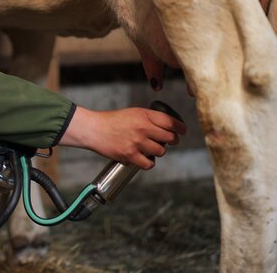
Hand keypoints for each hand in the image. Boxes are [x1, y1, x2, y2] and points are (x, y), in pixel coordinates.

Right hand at [59, 106, 186, 169]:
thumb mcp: (133, 112)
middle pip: (170, 137)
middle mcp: (143, 128)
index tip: (181, 130)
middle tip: (168, 141)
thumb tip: (165, 127)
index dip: (180, 127)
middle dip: (172, 140)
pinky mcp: (130, 155)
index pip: (170, 122)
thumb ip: (149, 118)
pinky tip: (145, 159)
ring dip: (158, 151)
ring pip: (161, 151)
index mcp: (144, 115)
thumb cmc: (112, 121)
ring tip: (150, 149)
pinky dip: (149, 163)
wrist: (94, 129)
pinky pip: (149, 164)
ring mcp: (137, 142)